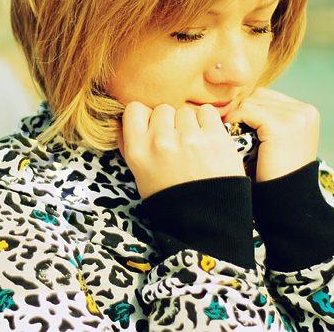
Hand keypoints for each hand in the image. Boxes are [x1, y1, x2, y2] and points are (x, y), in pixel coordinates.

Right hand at [118, 102, 244, 198]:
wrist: (205, 223)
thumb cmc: (171, 200)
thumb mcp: (140, 175)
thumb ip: (129, 146)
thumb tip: (119, 121)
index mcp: (138, 151)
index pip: (134, 109)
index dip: (146, 117)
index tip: (154, 128)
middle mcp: (160, 141)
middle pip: (163, 109)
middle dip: (170, 123)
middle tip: (178, 143)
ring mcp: (188, 137)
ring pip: (185, 112)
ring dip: (191, 125)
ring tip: (195, 148)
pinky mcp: (214, 137)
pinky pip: (206, 112)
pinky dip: (208, 123)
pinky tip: (208, 141)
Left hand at [224, 87, 318, 182]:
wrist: (286, 199)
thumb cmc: (276, 172)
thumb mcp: (277, 142)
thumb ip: (267, 121)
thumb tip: (238, 104)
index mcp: (307, 113)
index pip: (267, 98)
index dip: (248, 110)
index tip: (235, 125)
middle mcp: (305, 111)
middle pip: (259, 97)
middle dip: (242, 112)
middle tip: (229, 129)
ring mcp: (295, 117)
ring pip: (251, 103)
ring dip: (237, 117)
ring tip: (232, 135)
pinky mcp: (281, 125)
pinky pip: (247, 111)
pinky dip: (235, 121)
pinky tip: (233, 136)